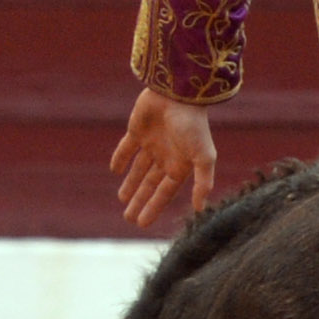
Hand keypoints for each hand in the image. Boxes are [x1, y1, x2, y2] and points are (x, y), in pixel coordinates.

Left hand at [111, 89, 215, 227]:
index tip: (142, 224)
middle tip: (129, 218)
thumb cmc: (194, 126)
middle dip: (140, 201)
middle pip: (150, 185)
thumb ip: (203, 183)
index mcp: (180, 166)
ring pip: (138, 169)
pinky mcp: (137, 130)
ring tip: (122, 199)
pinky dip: (121, 158)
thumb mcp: (204, 157)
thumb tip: (199, 209)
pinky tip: (115, 170)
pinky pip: (127, 148)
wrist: (179, 94)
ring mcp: (151, 144)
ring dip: (130, 184)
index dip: (153, 208)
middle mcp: (166, 157)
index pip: (164, 193)